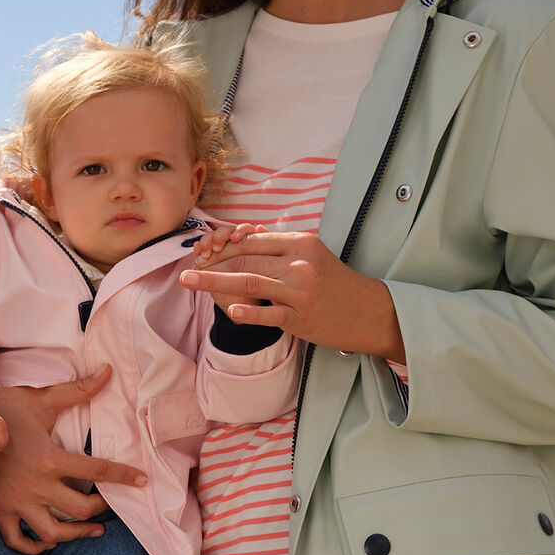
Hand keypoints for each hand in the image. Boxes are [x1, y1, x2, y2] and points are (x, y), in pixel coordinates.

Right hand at [0, 368, 146, 554]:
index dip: (123, 477)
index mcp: (49, 459)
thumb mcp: (41, 399)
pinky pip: (17, 540)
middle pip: (79, 510)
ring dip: (76, 535)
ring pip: (52, 533)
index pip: (97, 472)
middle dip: (101, 510)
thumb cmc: (4, 409)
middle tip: (109, 504)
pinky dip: (34, 547)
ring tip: (92, 530)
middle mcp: (35, 486)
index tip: (141, 481)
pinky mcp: (0, 509)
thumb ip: (77, 390)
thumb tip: (108, 372)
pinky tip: (50, 541)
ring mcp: (16, 501)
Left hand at [181, 230, 404, 360]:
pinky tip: (228, 310)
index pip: (252, 242)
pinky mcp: (300, 318)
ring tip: (189, 282)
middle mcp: (299, 264)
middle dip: (212, 265)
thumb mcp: (312, 255)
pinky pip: (268, 313)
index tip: (203, 253)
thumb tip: (249, 236)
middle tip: (187, 269)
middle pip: (245, 261)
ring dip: (214, 282)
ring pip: (249, 283)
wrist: (368, 311)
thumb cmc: (335, 282)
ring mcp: (299, 292)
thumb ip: (281, 246)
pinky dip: (248, 311)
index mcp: (300, 244)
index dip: (223, 247)